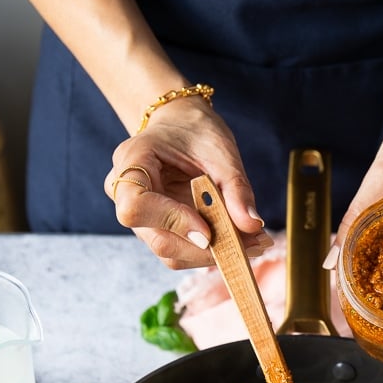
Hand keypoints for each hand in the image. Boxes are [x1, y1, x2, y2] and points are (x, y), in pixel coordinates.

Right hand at [104, 98, 271, 268]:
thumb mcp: (221, 151)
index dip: (172, 222)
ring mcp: (141, 217)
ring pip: (172, 253)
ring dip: (215, 255)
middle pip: (159, 240)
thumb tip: (253, 225)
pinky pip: (183, 250)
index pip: (136, 207)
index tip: (209, 231)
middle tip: (253, 243)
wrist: (181, 127)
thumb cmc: (196, 131)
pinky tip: (244, 241)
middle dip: (207, 249)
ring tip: (256, 242)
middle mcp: (125, 194)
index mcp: (131, 161)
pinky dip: (214, 251)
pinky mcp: (159, 230)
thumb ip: (236, 188)